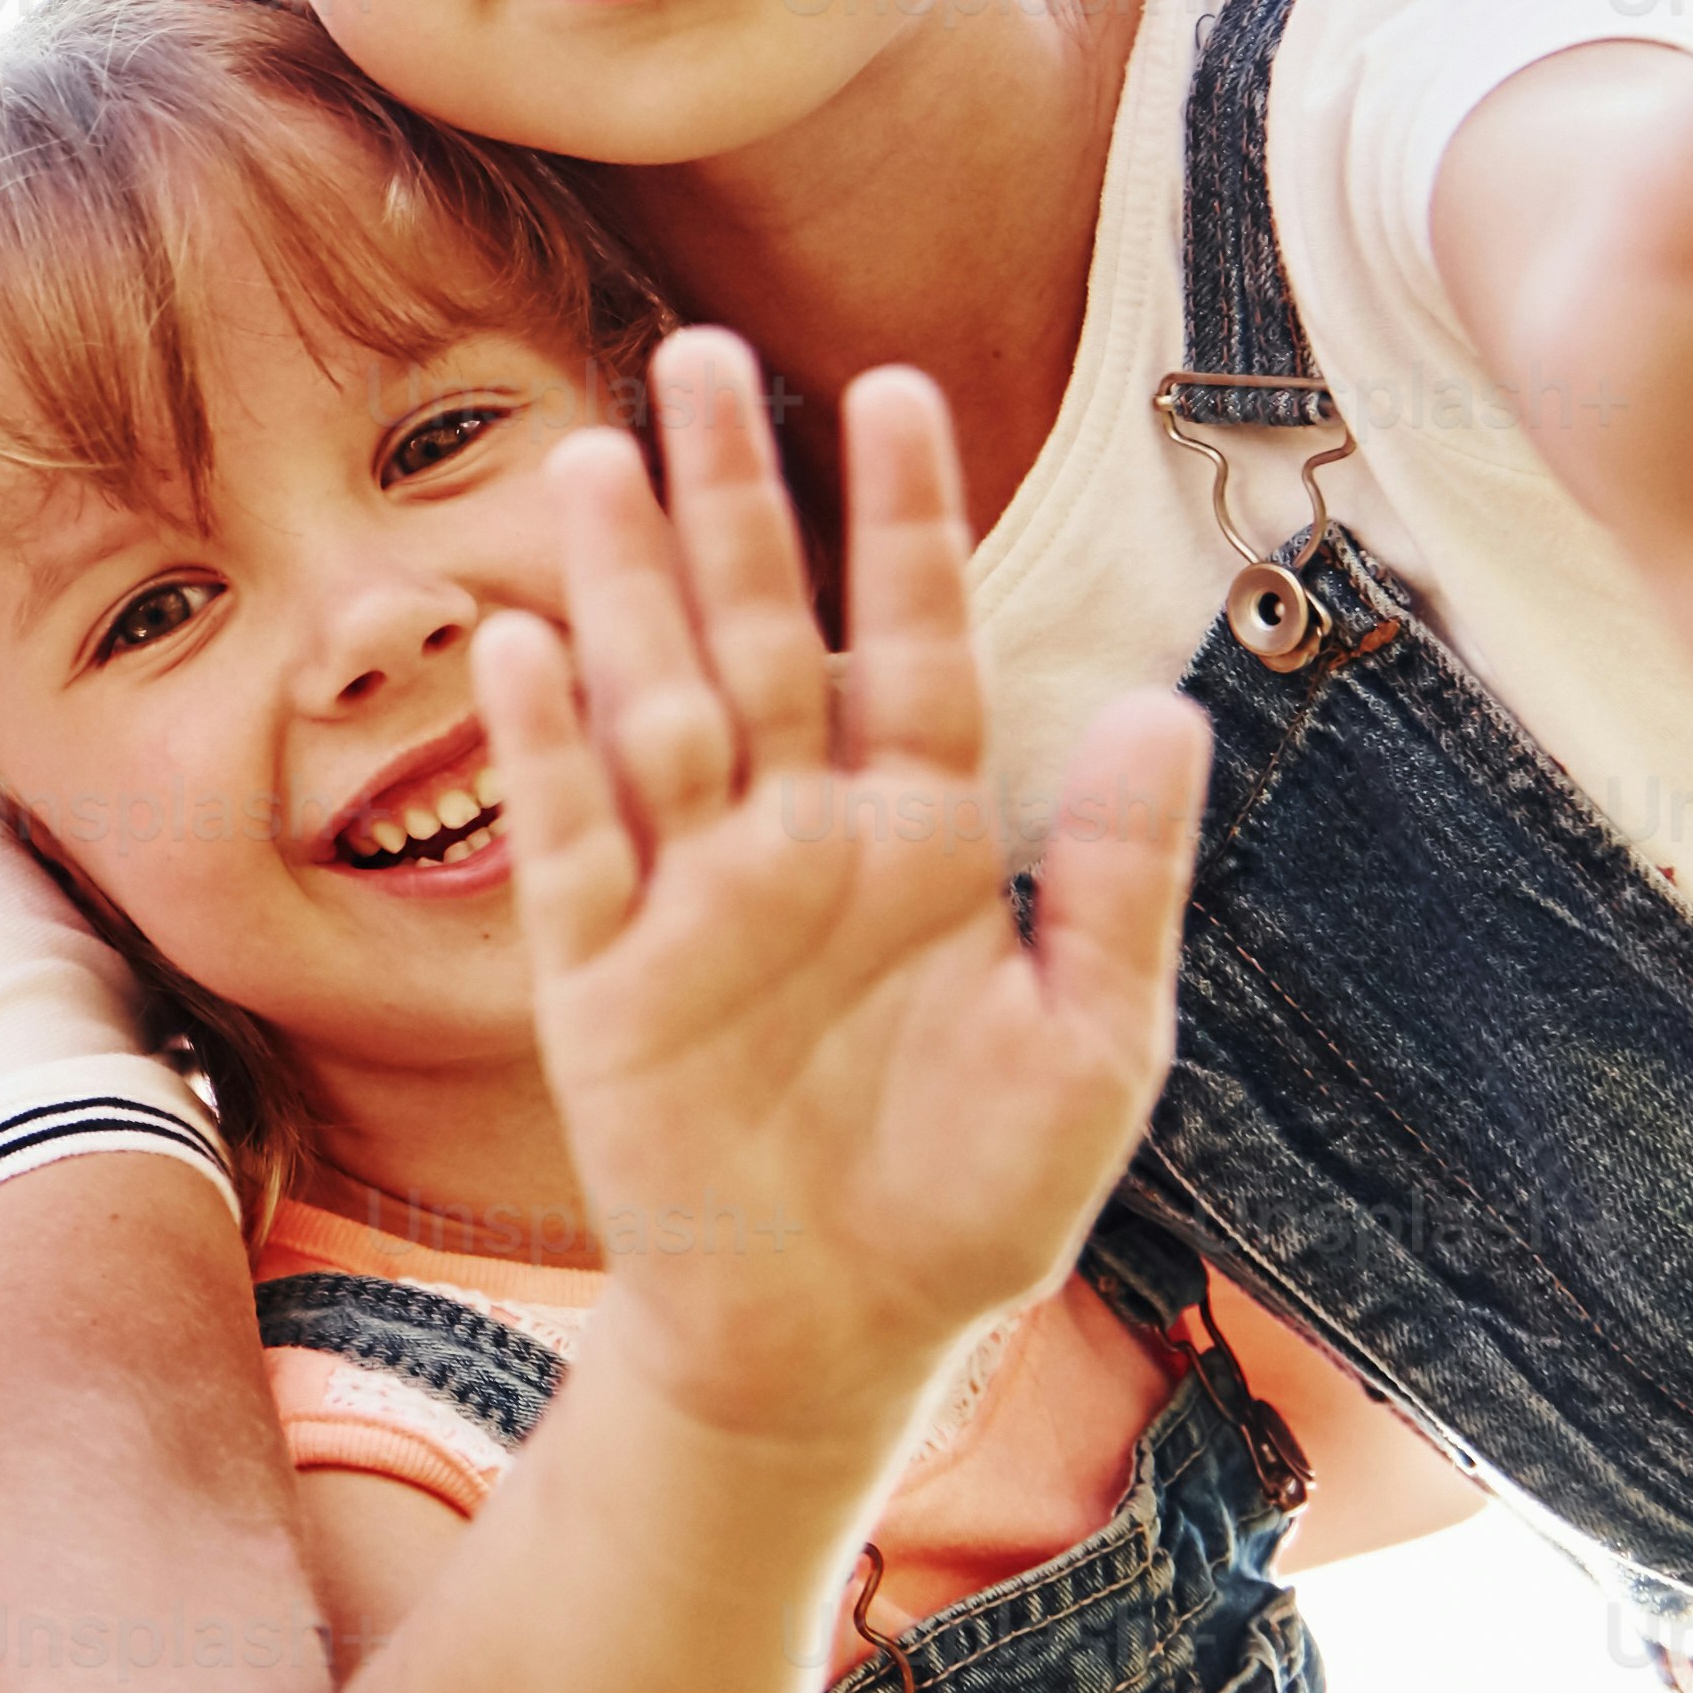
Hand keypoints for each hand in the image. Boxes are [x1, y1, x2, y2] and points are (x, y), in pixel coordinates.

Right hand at [492, 339, 1197, 1456]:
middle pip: (760, 631)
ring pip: (652, 702)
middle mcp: (797, 837)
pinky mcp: (600, 977)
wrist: (832, 1338)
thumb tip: (1167, 707)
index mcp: (922, 837)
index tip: (895, 385)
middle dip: (733, 498)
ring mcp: (690, 897)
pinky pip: (567, 838)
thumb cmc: (975, 1199)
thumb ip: (1119, 877)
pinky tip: (524, 645)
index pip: (910, 640)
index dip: (899, 519)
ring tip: (597, 456)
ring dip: (624, 586)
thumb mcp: (1093, 1044)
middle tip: (702, 354)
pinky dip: (545, 746)